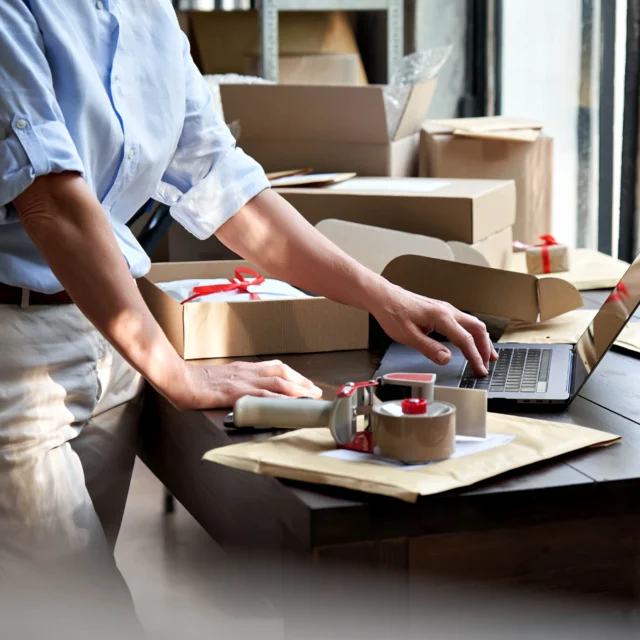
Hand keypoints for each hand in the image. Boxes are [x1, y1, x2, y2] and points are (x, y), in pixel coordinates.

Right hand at [170, 360, 322, 410]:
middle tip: (315, 392)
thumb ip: (233, 384)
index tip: (305, 384)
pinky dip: (278, 399)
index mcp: (242, 368)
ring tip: (310, 398)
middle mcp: (246, 371)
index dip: (293, 375)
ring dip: (297, 389)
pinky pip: (261, 395)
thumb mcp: (219, 380)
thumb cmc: (193, 382)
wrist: (176, 378)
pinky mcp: (235, 392)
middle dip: (301, 381)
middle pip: (281, 372)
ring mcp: (241, 381)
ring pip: (277, 381)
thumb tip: (244, 395)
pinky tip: (288, 405)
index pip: (274, 367)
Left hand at [371, 284, 497, 375]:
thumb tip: (446, 359)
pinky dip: (471, 333)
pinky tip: (470, 340)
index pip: (465, 340)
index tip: (480, 370)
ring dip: (481, 339)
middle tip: (488, 364)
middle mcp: (447, 310)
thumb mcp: (408, 336)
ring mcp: (444, 309)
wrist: (383, 297)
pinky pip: (463, 321)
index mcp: (441, 316)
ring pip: (472, 323)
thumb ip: (429, 348)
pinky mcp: (440, 310)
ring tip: (487, 354)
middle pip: (477, 328)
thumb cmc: (392, 312)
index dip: (475, 357)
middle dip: (485, 347)